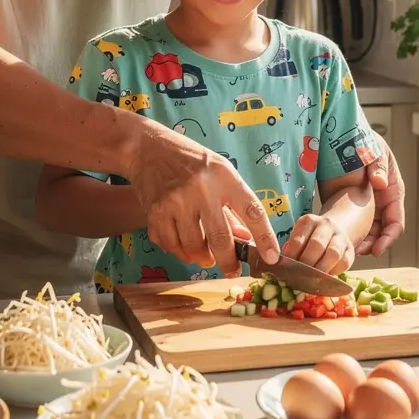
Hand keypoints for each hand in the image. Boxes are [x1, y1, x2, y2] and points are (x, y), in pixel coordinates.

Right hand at [125, 123, 279, 276]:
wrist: (147, 148)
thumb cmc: (190, 160)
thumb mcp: (219, 172)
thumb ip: (233, 204)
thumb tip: (246, 239)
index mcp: (223, 177)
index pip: (252, 211)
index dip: (265, 238)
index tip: (272, 258)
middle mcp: (201, 189)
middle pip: (220, 239)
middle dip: (229, 262)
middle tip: (232, 270)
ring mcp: (176, 201)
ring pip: (194, 248)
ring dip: (201, 258)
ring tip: (204, 255)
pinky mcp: (155, 212)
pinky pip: (170, 245)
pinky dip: (179, 252)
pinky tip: (182, 244)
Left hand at [284, 214, 354, 274]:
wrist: (332, 231)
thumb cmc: (309, 239)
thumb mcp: (298, 238)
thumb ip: (291, 249)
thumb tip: (282, 264)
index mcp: (309, 221)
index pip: (299, 239)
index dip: (292, 255)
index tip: (287, 267)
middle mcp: (326, 225)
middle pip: (317, 245)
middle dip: (307, 264)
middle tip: (300, 276)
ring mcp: (340, 236)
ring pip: (333, 253)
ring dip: (322, 269)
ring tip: (313, 280)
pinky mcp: (351, 249)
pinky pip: (344, 262)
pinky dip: (335, 272)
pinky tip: (326, 277)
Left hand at [355, 135, 404, 256]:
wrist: (344, 137)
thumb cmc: (365, 142)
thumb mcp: (375, 152)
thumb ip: (378, 166)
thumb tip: (381, 182)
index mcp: (393, 192)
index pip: (395, 223)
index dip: (388, 238)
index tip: (377, 249)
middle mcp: (382, 203)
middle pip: (381, 232)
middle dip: (372, 244)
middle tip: (358, 251)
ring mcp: (367, 205)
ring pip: (368, 232)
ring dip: (361, 242)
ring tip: (347, 247)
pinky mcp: (351, 205)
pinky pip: (353, 224)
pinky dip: (349, 232)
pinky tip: (338, 237)